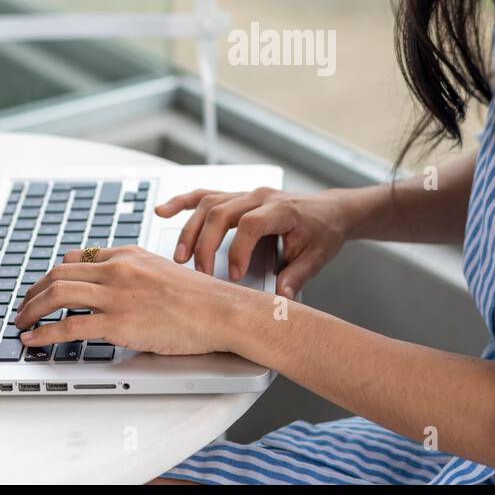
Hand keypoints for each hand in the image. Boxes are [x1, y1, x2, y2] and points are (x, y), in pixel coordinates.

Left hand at [14, 245, 248, 355]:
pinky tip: (34, 339)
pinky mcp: (119, 323)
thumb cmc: (199, 298)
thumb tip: (112, 284)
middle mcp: (118, 270)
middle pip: (59, 274)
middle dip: (33, 292)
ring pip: (57, 294)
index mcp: (128, 255)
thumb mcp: (161, 270)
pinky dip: (44, 333)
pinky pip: (69, 326)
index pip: (78, 257)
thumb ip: (134, 273)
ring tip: (22, 323)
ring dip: (31, 310)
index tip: (43, 287)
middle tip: (24, 307)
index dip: (53, 274)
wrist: (220, 311)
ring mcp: (117, 295)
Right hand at [154, 186, 352, 298]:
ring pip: (209, 203)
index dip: (239, 250)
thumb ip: (296, 277)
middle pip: (222, 212)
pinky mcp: (237, 197)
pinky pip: (205, 195)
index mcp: (281, 209)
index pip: (251, 224)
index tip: (235, 276)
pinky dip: (182, 202)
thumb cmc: (323, 231)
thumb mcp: (316, 257)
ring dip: (190, 229)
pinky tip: (163, 211)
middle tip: (200, 273)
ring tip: (179, 256)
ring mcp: (246, 195)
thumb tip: (281, 299)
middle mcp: (260, 197)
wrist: (331, 211)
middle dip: (206, 244)